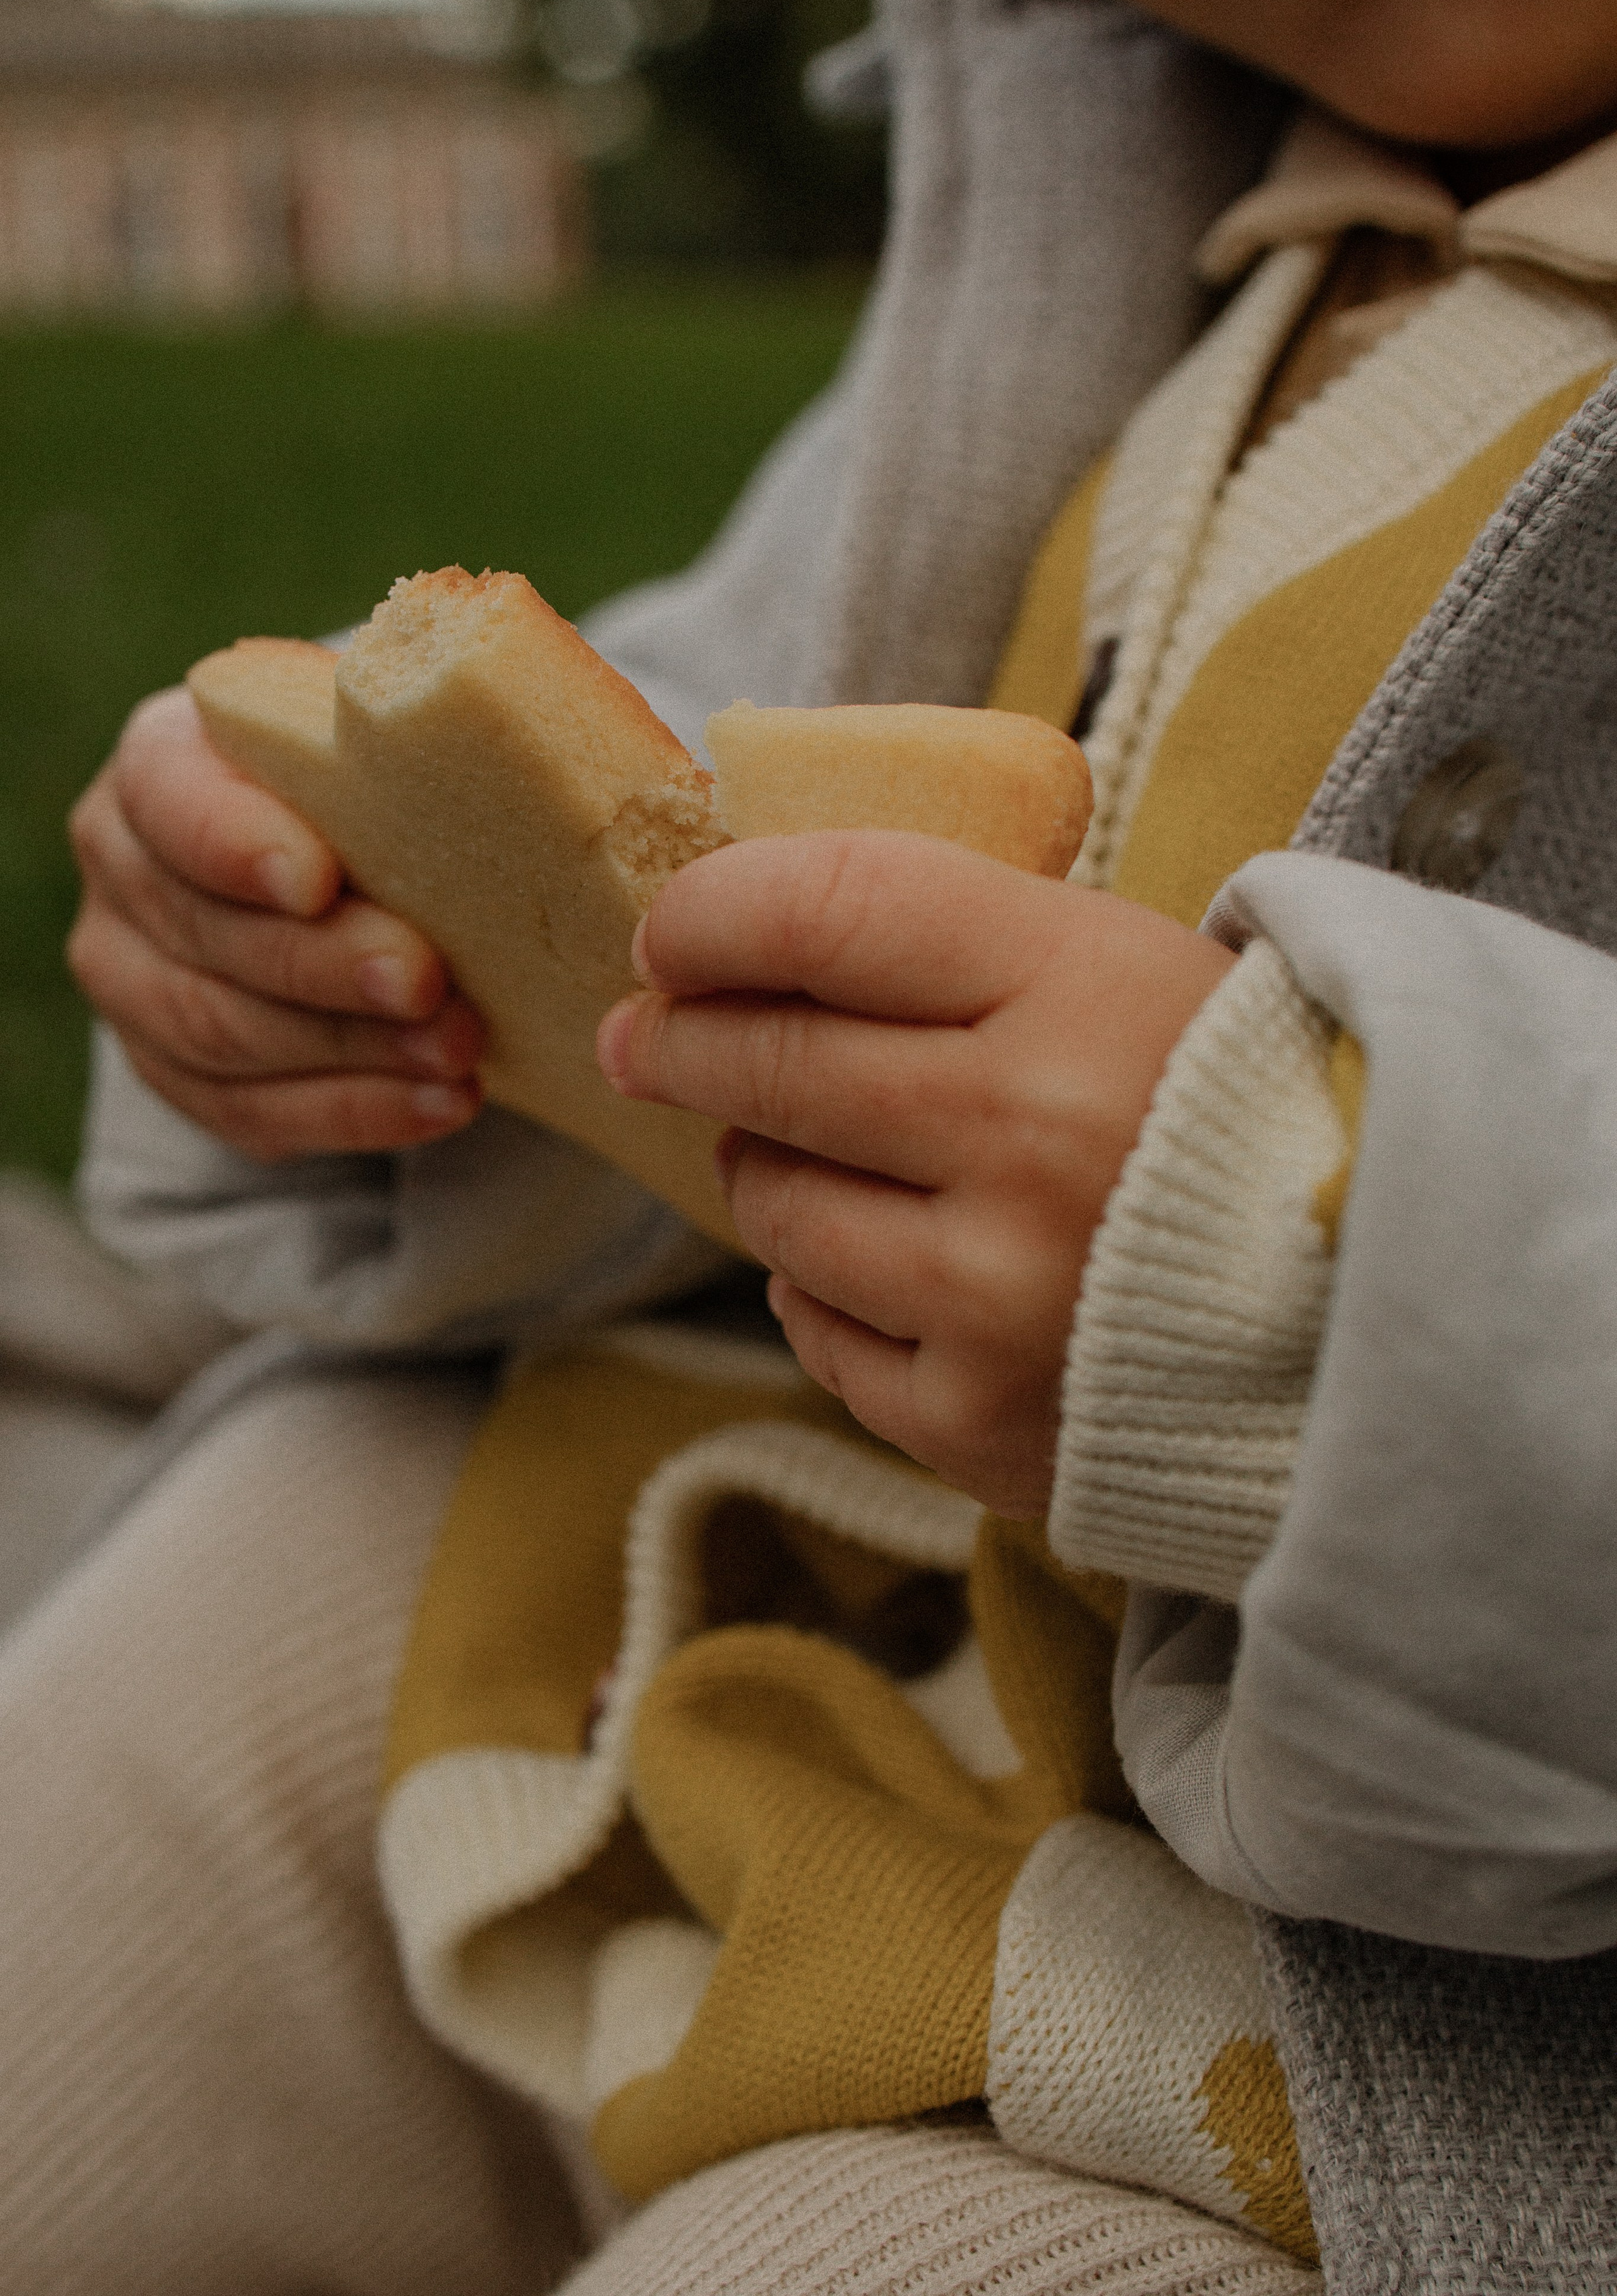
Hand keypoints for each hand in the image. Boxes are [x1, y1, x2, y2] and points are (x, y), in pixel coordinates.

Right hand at [68, 687, 483, 1160]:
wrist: (362, 871)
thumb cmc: (383, 790)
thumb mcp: (386, 748)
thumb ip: (412, 745)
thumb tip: (510, 739)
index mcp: (161, 762)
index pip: (172, 796)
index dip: (236, 842)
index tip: (318, 879)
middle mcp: (125, 868)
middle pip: (208, 933)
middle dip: (326, 967)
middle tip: (427, 982)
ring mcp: (134, 978)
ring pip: (223, 1034)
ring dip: (354, 1051)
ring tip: (458, 1052)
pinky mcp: (173, 1071)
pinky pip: (250, 1111)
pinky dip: (355, 1113)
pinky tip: (440, 1104)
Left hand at [596, 831, 1233, 1517]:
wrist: (1377, 1307)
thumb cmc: (1229, 1108)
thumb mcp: (1124, 968)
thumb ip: (950, 941)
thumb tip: (736, 943)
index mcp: (1078, 990)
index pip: (827, 911)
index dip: (714, 914)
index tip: (669, 933)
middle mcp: (1026, 1138)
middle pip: (772, 1065)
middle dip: (682, 1040)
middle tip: (647, 1036)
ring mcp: (994, 1293)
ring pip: (775, 1207)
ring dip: (755, 1166)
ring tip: (789, 1148)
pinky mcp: (975, 1418)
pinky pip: (816, 1332)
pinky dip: (817, 1287)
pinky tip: (868, 1259)